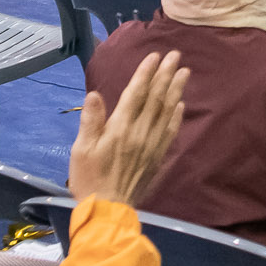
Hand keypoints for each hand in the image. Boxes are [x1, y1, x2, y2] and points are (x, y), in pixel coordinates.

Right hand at [69, 49, 189, 206]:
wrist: (107, 209)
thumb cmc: (89, 178)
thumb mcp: (81, 149)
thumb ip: (90, 121)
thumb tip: (95, 94)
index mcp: (120, 128)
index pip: (136, 94)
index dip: (146, 73)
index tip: (155, 56)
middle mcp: (139, 132)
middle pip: (156, 98)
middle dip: (166, 74)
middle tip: (176, 55)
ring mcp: (151, 144)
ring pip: (167, 111)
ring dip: (176, 90)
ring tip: (184, 71)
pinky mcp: (157, 156)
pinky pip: (170, 131)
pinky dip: (177, 116)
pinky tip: (181, 104)